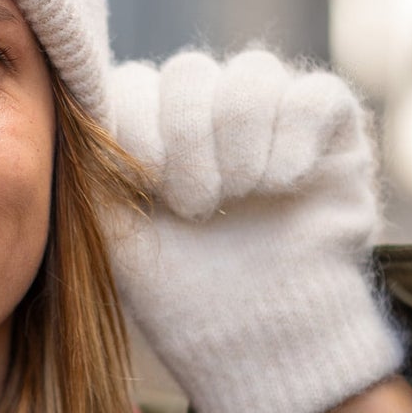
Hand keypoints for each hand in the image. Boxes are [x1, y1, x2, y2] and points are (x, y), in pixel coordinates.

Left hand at [106, 48, 404, 412]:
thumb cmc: (179, 294)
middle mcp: (210, 109)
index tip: (150, 192)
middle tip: (196, 206)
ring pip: (254, 71)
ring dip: (240, 139)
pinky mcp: (333, 131)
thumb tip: (78, 100)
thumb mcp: (115, 231)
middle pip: (190, 70)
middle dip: (188, 138)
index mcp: (151, 127)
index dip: (138, 128)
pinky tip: (284, 185)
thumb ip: (91, 165)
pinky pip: (317, 94)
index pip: (132, 82)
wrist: (257, 342)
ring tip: (242, 198)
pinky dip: (296, 136)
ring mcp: (273, 114)